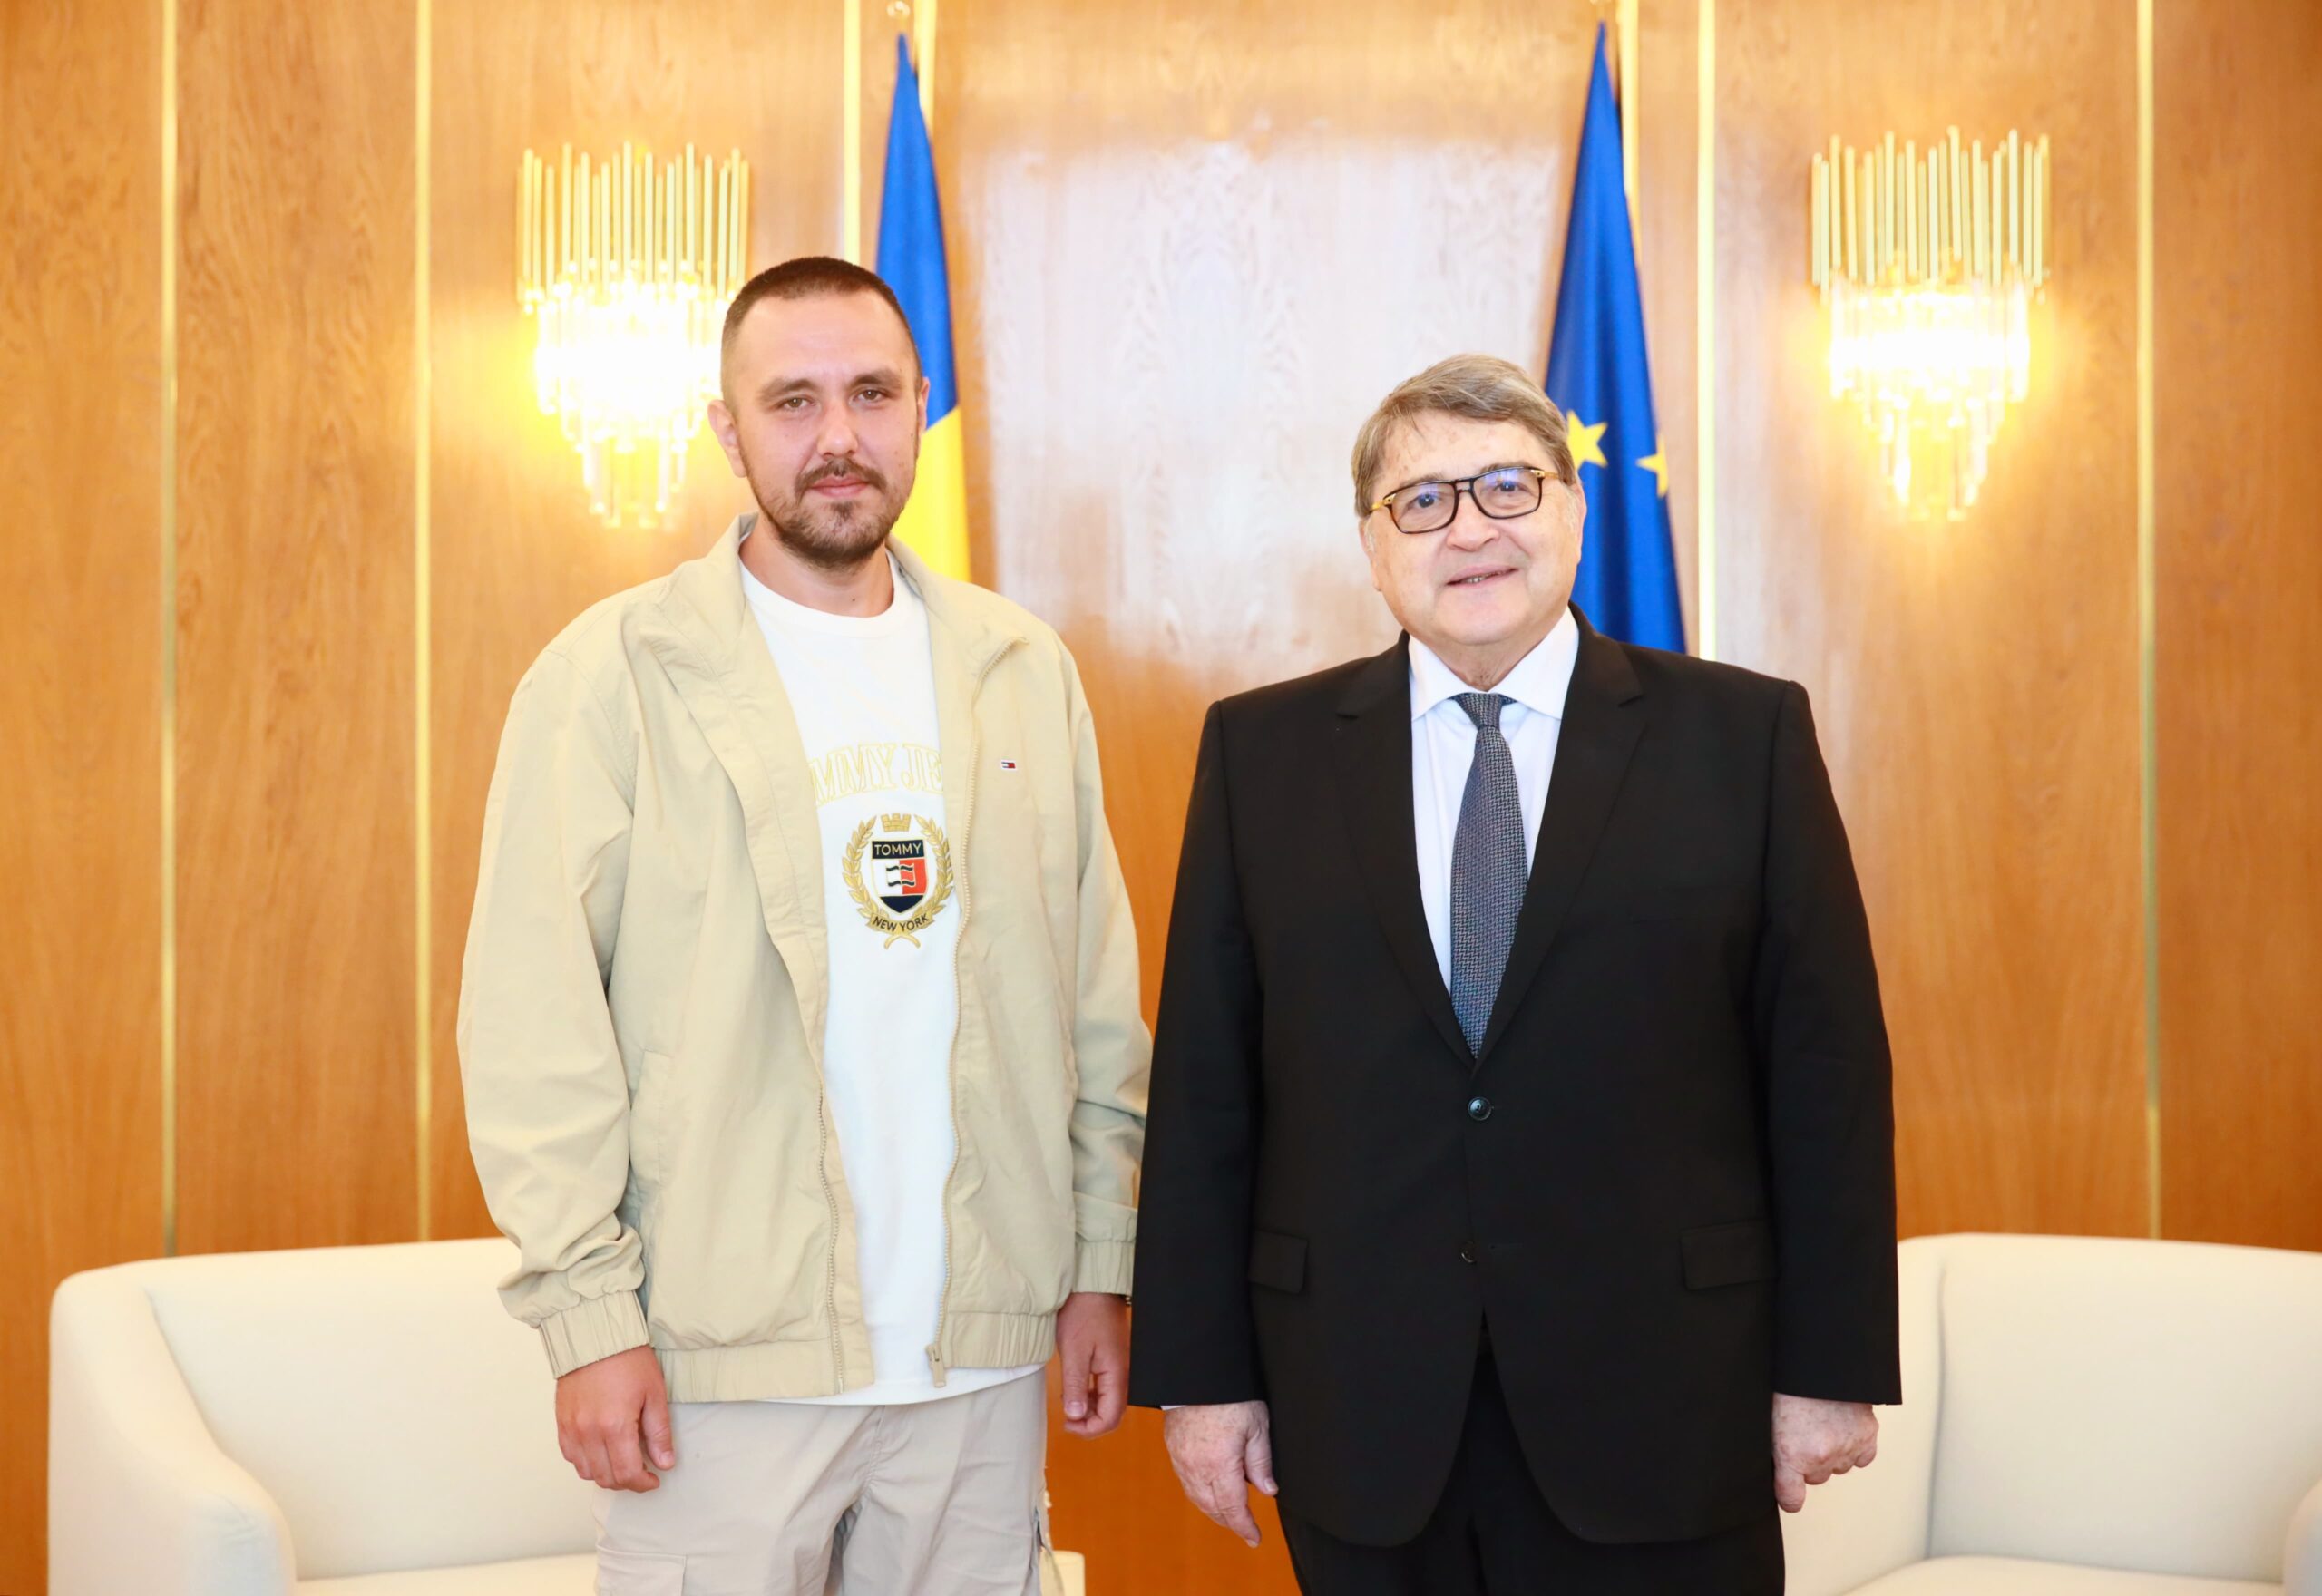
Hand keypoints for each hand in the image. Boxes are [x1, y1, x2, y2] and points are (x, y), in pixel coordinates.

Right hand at [556, 1345, 674, 1492]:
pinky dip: (587, 1461)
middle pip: (606, 1478)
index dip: (643, 1483)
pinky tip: (602, 1450)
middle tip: (642, 1472)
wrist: (596, 1336)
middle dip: (627, 1482)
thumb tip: (665, 1462)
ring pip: (586, 1472)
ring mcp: (571, 1429)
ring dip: (606, 1474)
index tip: (654, 1479)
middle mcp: (588, 1432)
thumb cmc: (627, 1359)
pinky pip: (570, 1456)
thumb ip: (659, 1433)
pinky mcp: (561, 1423)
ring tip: (622, 1461)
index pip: (627, 1474)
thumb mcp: (653, 1394)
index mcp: (614, 1426)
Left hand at [1056, 1292, 1130, 1436]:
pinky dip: (1090, 1396)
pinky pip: (1106, 1388)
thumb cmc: (1083, 1314)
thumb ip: (1075, 1386)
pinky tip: (1075, 1389)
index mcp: (1116, 1374)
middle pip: (1112, 1413)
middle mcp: (1123, 1374)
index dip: (1089, 1429)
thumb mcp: (1074, 1352)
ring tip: (1067, 1402)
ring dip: (1089, 1409)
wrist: (1093, 1287)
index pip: (1111, 1417)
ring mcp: (1119, 1367)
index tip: (1067, 1424)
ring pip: (1109, 1402)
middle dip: (1089, 1422)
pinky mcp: (1112, 1361)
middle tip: (1066, 1418)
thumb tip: (1075, 1416)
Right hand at [1164, 1401, 1276, 1546]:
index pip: (1233, 1508)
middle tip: (1246, 1530)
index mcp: (1220, 1464)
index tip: (1254, 1538)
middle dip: (1230, 1522)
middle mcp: (1197, 1468)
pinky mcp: (1173, 1449)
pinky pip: (1186, 1483)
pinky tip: (1209, 1493)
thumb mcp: (1257, 1426)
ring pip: (1197, 1498)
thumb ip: (1261, 1462)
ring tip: (1229, 1516)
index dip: (1245, 1526)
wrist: (1196, 1372)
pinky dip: (1199, 1495)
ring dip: (1214, 1511)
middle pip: (1213, 1508)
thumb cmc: (1231, 1395)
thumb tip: (1268, 1490)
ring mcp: (1182, 1460)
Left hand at [1772, 1392, 1877, 1511]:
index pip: (1792, 1498)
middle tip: (1803, 1436)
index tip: (1788, 1496)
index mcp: (1792, 1453)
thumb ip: (1775, 1447)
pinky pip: (1862, 1458)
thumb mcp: (1768, 1417)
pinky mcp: (1867, 1435)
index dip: (1788, 1497)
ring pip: (1839, 1468)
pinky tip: (1844, 1431)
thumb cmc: (1789, 1382)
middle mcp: (1821, 1456)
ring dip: (1832, 1454)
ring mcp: (1847, 1447)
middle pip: (1816, 1478)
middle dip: (1810, 1462)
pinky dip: (1855, 1449)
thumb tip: (1776, 1465)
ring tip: (1822, 1426)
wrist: (1820, 1360)